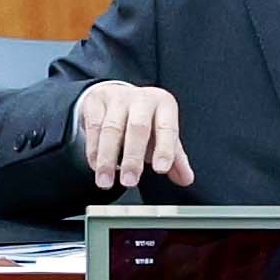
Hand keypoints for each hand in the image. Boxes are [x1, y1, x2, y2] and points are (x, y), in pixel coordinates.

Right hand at [72, 79, 193, 194]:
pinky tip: (96, 167)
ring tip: (106, 181)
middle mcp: (142, 99)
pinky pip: (94, 128)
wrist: (116, 97)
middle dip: (133, 158)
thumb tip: (186, 178)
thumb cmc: (144, 119)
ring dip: (107, 159)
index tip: (161, 169)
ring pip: (111, 129)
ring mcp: (117, 98)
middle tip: (129, 181)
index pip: (166, 128)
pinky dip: (94, 150)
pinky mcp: (96, 102)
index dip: (165, 149)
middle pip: (138, 128)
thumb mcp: (162, 135)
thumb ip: (175, 158)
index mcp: (164, 104)